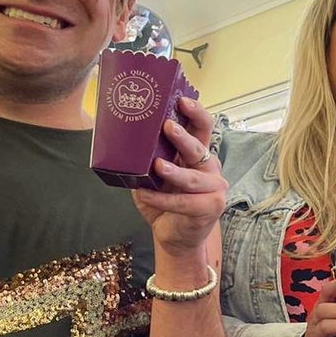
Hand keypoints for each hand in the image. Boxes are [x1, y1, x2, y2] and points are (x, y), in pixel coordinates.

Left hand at [132, 99, 227, 254]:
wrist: (176, 236)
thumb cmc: (165, 202)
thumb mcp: (154, 176)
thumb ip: (148, 159)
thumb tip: (121, 139)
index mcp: (197, 154)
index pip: (202, 127)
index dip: (196, 112)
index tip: (182, 100)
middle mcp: (209, 168)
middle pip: (199, 148)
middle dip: (183, 137)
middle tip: (167, 127)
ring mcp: (214, 188)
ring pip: (193, 178)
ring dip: (175, 172)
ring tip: (158, 166)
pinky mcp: (211, 207)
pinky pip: (184, 202)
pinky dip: (163, 199)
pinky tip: (146, 195)